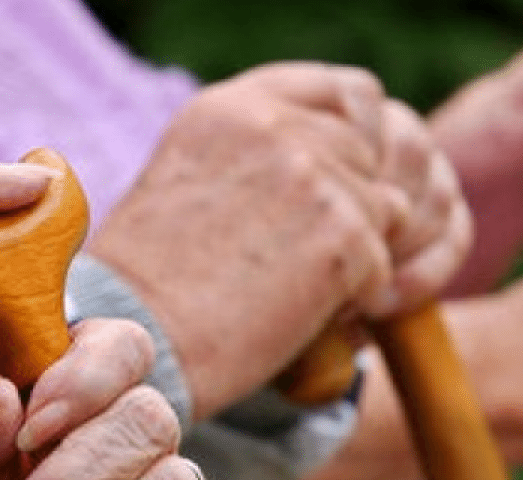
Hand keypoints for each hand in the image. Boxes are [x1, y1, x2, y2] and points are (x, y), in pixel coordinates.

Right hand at [91, 62, 470, 418]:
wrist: (137, 341)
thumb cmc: (157, 276)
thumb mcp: (196, 175)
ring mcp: (313, 178)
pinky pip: (382, 264)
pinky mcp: (342, 236)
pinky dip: (355, 297)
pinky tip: (300, 313)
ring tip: (295, 288)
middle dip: (354, 207)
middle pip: (370, 158)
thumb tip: (339, 155)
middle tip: (304, 256)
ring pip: (385, 211)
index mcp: (237, 106)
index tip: (344, 183)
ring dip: (356, 254)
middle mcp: (278, 128)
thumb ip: (264, 150)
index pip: (350, 95)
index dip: (361, 142)